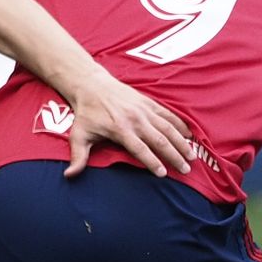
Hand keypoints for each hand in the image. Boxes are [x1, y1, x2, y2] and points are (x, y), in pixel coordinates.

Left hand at [65, 72, 196, 178]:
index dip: (152, 162)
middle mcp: (135, 119)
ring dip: (181, 142)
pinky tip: (189, 135)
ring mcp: (144, 110)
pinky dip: (179, 124)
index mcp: (120, 129)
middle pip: (159, 140)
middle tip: (185, 170)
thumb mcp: (78, 135)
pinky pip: (168, 114)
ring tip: (192, 156)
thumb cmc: (86, 114)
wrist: (91, 85)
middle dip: (174, 156)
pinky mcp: (149, 102)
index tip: (163, 174)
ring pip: (168, 128)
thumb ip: (78, 157)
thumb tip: (69, 176)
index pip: (140, 149)